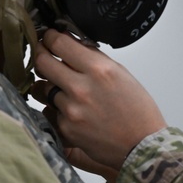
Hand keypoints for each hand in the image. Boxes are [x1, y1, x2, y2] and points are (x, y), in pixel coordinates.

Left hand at [32, 29, 167, 174]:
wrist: (141, 146)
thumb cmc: (137, 110)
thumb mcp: (121, 74)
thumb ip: (94, 58)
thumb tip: (72, 44)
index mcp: (99, 70)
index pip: (59, 43)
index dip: (50, 37)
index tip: (49, 36)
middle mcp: (81, 88)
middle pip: (43, 62)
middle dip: (41, 55)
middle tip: (44, 55)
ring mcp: (70, 110)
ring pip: (43, 87)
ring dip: (49, 84)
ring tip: (63, 88)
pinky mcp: (65, 128)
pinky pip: (50, 110)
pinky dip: (57, 108)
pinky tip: (74, 110)